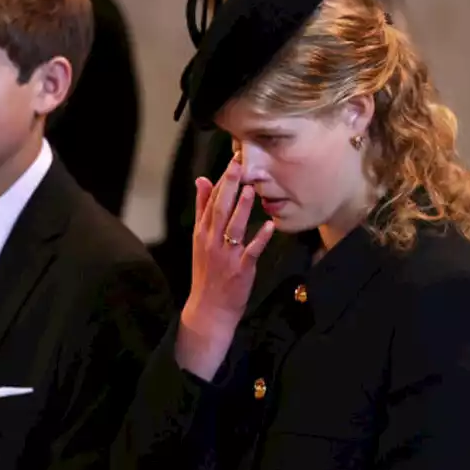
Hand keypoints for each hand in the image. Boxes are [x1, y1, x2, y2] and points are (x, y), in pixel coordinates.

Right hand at [181, 155, 275, 334]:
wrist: (208, 309)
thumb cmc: (206, 271)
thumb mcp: (199, 238)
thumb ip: (201, 208)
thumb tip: (201, 179)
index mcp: (202, 232)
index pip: (210, 201)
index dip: (221, 180)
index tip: (232, 160)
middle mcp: (212, 241)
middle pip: (219, 209)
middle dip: (229, 186)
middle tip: (238, 164)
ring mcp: (226, 256)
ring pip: (233, 228)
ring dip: (242, 208)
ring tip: (251, 189)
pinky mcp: (240, 270)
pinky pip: (251, 251)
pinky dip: (260, 239)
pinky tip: (270, 226)